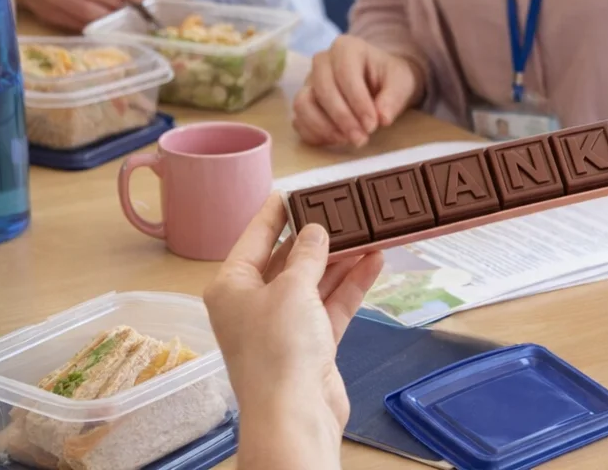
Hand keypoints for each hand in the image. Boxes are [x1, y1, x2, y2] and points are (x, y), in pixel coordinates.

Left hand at [204, 195, 383, 438]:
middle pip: (288, 258)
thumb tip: (316, 230)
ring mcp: (283, 324)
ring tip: (369, 229)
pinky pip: (332, 303)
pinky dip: (351, 283)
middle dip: (318, 236)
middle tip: (345, 207)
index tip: (298, 189)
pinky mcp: (311, 343)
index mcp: (232, 286)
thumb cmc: (279, 348)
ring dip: (341, 258)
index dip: (278, 212)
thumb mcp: (293, 288)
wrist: (294, 417)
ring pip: (315, 280)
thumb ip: (308, 254)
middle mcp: (254, 302)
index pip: (255, 237)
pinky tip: (375, 260)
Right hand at [293, 35, 424, 147]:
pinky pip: (299, 120)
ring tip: (347, 140)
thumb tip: (383, 118)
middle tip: (361, 138)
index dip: (358, 102)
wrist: (381, 83)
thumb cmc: (390, 78)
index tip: (373, 125)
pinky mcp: (304, 103)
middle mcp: (322, 62)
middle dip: (342, 117)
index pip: (345, 73)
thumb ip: (394, 98)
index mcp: (346, 47)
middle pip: (322, 89)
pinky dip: (315, 134)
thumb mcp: (402, 83)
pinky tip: (337, 140)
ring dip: (324, 127)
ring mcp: (309, 82)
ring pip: (303, 104)